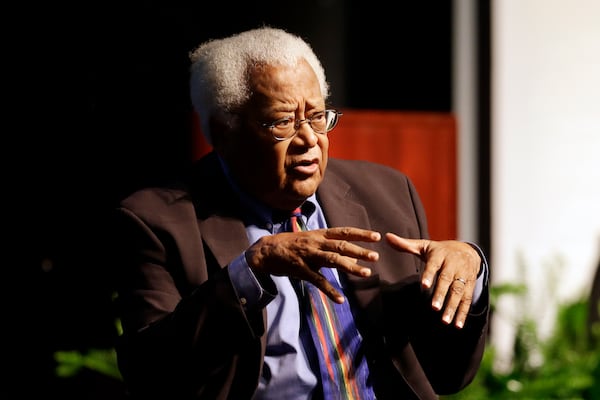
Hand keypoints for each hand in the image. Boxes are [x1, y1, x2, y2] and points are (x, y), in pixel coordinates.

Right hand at [246, 227, 380, 302]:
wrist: (266, 251)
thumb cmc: (293, 245)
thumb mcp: (313, 243)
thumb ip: (333, 251)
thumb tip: (356, 260)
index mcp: (320, 235)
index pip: (344, 232)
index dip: (360, 234)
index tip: (377, 236)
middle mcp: (316, 243)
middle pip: (341, 245)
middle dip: (359, 250)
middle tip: (376, 256)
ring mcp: (308, 256)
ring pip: (332, 260)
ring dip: (350, 267)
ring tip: (366, 273)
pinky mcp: (300, 269)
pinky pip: (317, 281)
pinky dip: (329, 290)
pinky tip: (340, 299)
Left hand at [385, 233, 480, 328]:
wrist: (468, 250)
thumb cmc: (440, 250)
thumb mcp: (424, 246)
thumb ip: (406, 245)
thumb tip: (387, 237)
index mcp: (440, 255)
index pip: (434, 265)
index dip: (429, 275)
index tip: (424, 285)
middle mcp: (453, 265)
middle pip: (447, 280)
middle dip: (441, 294)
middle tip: (434, 308)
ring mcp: (463, 276)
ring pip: (458, 292)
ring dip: (452, 307)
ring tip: (445, 321)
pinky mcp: (470, 285)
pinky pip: (467, 300)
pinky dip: (463, 313)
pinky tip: (457, 325)